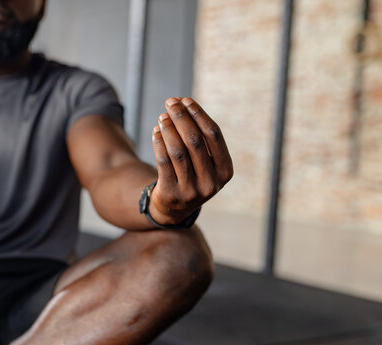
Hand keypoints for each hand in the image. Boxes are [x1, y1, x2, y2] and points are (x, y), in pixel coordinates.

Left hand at [149, 97, 232, 224]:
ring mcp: (191, 190)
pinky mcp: (171, 193)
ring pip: (178, 151)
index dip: (199, 115)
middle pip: (195, 141)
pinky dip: (159, 143)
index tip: (186, 100)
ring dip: (169, 129)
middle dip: (182, 117)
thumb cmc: (192, 174)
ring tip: (162, 116)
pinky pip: (163, 162)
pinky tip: (156, 131)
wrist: (174, 207)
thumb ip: (199, 137)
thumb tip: (182, 104)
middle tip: (171, 102)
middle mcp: (211, 183)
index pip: (214, 136)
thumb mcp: (205, 162)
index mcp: (225, 172)